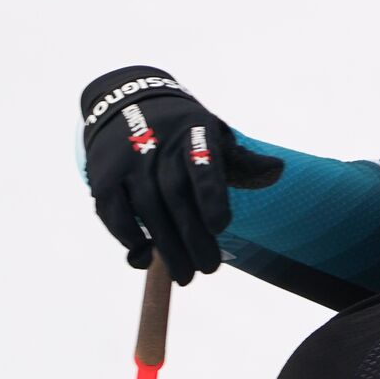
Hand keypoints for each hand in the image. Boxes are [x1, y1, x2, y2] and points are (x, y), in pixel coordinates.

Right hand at [80, 66, 282, 284]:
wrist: (126, 102)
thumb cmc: (182, 131)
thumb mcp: (214, 133)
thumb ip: (241, 159)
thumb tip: (277, 169)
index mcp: (192, 132)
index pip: (201, 164)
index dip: (210, 196)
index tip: (221, 227)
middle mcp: (156, 144)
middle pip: (174, 196)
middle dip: (192, 237)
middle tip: (209, 268)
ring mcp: (126, 161)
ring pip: (145, 209)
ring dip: (165, 247)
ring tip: (185, 276)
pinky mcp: (102, 177)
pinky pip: (113, 213)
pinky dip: (128, 238)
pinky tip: (145, 257)